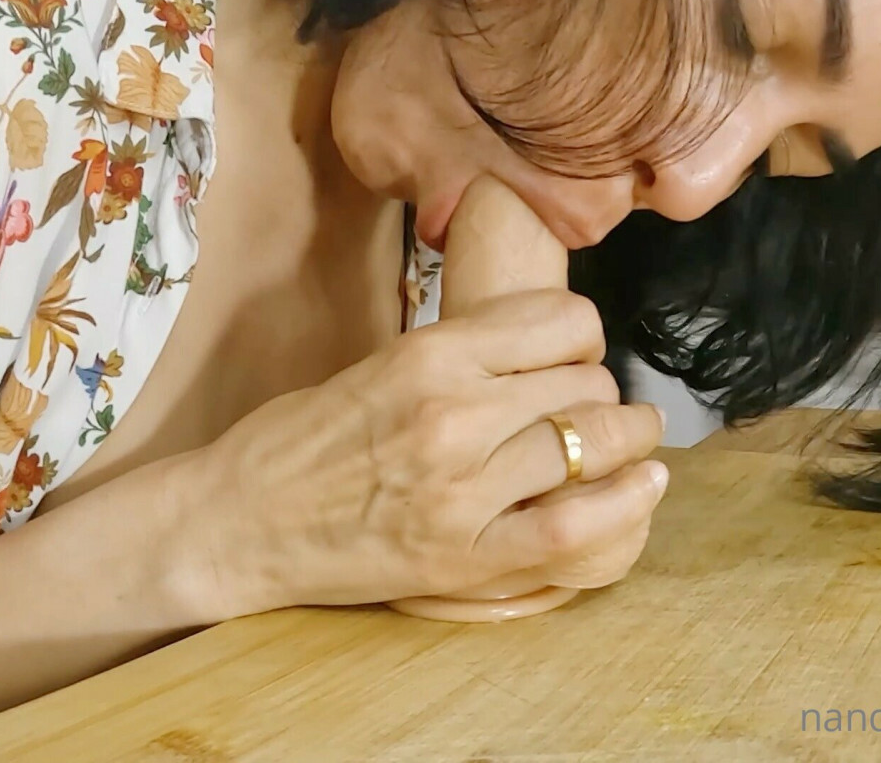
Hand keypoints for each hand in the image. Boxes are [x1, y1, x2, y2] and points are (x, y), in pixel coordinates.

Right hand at [180, 177, 668, 618]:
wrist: (236, 521)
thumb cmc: (294, 442)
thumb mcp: (374, 366)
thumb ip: (456, 360)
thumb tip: (540, 354)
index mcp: (428, 356)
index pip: (562, 322)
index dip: (581, 336)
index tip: (572, 353)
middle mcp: (454, 414)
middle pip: (584, 384)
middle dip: (596, 392)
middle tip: (587, 407)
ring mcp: (462, 490)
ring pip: (591, 444)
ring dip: (620, 442)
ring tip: (624, 445)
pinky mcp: (463, 557)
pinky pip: (575, 525)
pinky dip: (624, 504)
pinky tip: (644, 485)